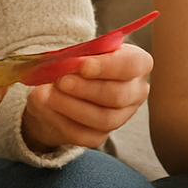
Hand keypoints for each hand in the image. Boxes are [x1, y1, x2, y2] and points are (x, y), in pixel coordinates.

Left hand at [21, 43, 152, 151]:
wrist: (61, 87)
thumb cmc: (78, 62)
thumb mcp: (78, 52)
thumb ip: (75, 56)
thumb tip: (65, 65)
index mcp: (137, 63)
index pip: (133, 64)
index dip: (109, 66)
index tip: (84, 66)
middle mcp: (135, 92)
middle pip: (118, 95)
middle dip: (86, 89)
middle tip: (61, 81)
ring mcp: (121, 116)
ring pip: (104, 119)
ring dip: (73, 106)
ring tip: (49, 95)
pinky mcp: (100, 135)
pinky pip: (84, 134)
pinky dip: (63, 121)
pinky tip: (50, 107)